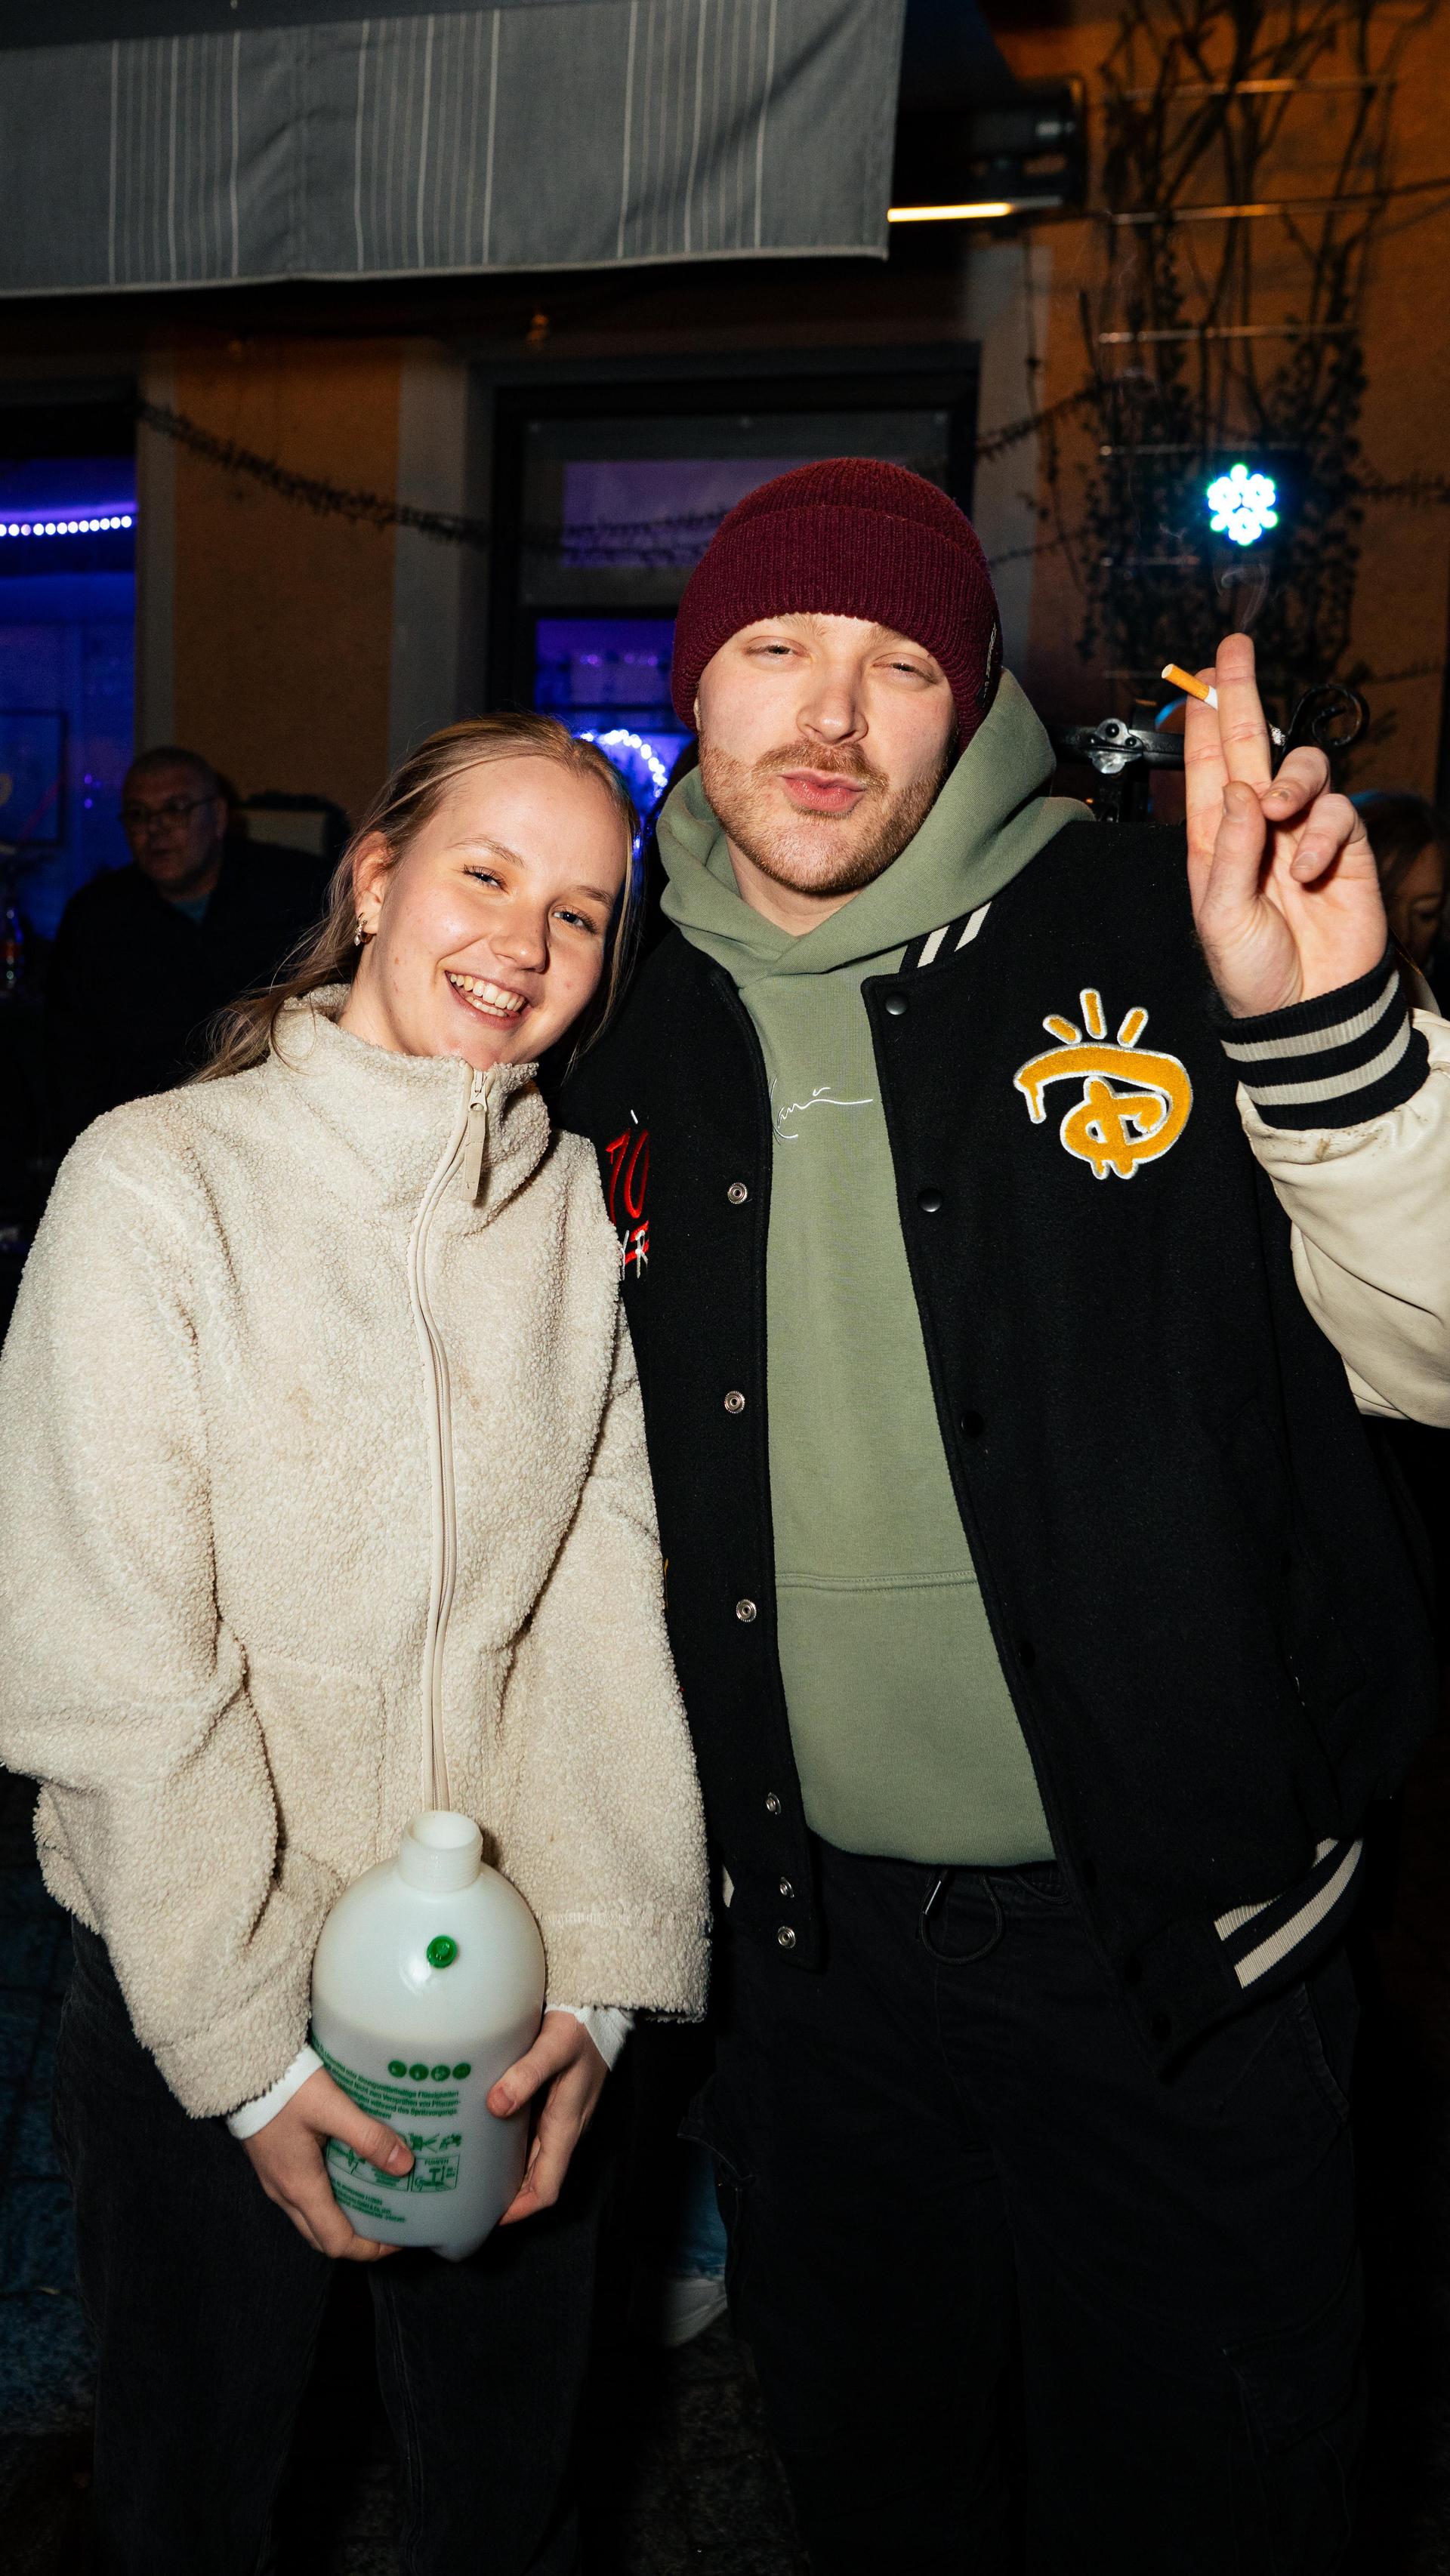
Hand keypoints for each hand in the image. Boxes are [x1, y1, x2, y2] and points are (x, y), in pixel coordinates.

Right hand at [242, 2065, 410, 2260]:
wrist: (241, 2068)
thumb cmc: (284, 2087)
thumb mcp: (332, 2107)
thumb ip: (368, 2136)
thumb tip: (404, 2165)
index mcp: (300, 2187)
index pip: (336, 2242)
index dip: (370, 2249)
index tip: (399, 2239)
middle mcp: (284, 2192)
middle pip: (323, 2235)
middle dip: (358, 2238)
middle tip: (391, 2221)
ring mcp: (275, 2179)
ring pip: (311, 2216)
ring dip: (343, 2216)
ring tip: (376, 2195)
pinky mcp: (273, 2162)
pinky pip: (303, 2194)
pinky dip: (329, 2196)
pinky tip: (349, 2169)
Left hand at [489, 2011, 607, 2225]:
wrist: (600, 2005)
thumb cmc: (580, 2026)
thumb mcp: (554, 2046)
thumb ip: (526, 2074)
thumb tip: (495, 2106)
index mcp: (565, 2126)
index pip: (546, 2187)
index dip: (520, 2209)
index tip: (489, 2218)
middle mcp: (564, 2128)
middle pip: (537, 2178)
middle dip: (507, 2197)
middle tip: (467, 2199)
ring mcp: (560, 2116)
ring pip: (534, 2159)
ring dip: (508, 2173)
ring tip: (470, 2173)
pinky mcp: (553, 2101)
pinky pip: (531, 2136)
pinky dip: (510, 2146)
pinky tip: (484, 2134)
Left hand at [1184, 632, 1386, 1017]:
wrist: (1305, 1010)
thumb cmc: (1252, 970)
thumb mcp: (1220, 915)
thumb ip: (1229, 849)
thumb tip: (1241, 786)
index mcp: (1215, 837)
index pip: (1208, 765)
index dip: (1206, 719)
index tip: (1201, 674)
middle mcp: (1257, 826)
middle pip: (1253, 745)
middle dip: (1243, 696)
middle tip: (1235, 651)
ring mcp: (1301, 834)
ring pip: (1304, 770)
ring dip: (1291, 779)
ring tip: (1277, 810)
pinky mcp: (1342, 849)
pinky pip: (1336, 814)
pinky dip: (1321, 835)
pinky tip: (1307, 869)